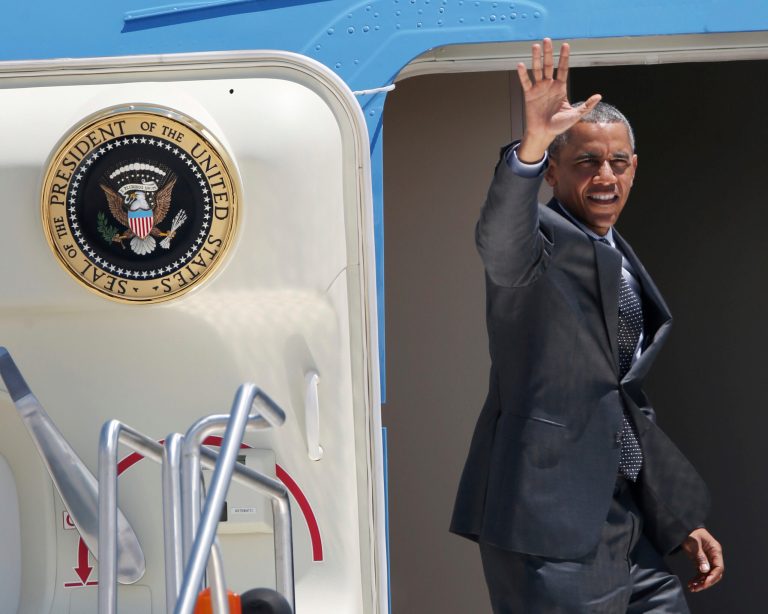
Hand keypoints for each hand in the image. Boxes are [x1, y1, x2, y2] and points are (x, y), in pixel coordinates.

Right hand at [516, 38, 601, 162]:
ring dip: (536, 58)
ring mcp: (539, 89)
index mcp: (560, 88)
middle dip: (548, 53)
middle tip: (547, 39)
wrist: (544, 133)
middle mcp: (549, 85)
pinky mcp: (529, 95)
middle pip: (549, 65)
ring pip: (537, 70)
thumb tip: (599, 96)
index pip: (563, 69)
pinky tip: (520, 64)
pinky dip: (522, 74)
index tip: (566, 45)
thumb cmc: (559, 125)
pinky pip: (526, 82)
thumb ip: (586, 105)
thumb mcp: (575, 115)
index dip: (564, 57)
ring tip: (535, 46)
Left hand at [681, 527, 723, 591]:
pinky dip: (697, 579)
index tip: (706, 582)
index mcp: (715, 550)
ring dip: (700, 582)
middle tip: (697, 588)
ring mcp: (707, 559)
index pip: (718, 567)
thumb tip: (705, 570)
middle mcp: (713, 556)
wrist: (682, 527)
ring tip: (692, 588)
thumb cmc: (690, 532)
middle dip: (706, 582)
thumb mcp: (694, 543)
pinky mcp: (700, 561)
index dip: (713, 576)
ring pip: (707, 575)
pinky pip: (701, 573)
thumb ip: (700, 556)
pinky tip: (691, 584)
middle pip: (714, 573)